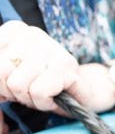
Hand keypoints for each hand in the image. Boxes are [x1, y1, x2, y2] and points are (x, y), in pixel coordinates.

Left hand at [0, 21, 114, 112]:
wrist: (86, 92)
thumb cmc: (43, 85)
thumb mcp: (10, 79)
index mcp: (14, 31)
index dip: (0, 82)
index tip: (14, 82)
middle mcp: (32, 34)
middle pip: (1, 71)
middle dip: (13, 91)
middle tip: (30, 90)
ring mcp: (51, 48)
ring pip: (18, 84)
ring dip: (30, 98)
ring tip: (43, 93)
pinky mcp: (67, 67)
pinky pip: (39, 92)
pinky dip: (44, 102)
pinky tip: (54, 96)